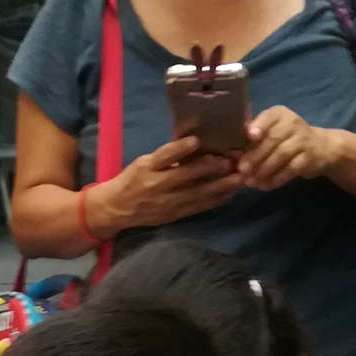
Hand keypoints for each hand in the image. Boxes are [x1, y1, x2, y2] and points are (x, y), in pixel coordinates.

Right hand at [94, 134, 240, 233]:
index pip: (164, 156)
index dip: (179, 148)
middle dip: (210, 168)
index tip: (197, 140)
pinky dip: (214, 200)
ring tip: (238, 178)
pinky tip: (229, 194)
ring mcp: (166, 203)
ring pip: (196, 194)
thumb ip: (166, 157)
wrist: (117, 208)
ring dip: (220, 186)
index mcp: (147, 168)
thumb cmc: (133, 180)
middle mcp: (157, 186)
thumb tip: (195, 144)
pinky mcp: (173, 215)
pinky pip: (197, 207)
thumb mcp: (144, 163)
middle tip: (231, 160)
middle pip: (185, 176)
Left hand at [240, 106, 342, 192]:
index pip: (268, 117)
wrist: (321, 147)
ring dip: (264, 170)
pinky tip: (265, 186)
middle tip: (242, 170)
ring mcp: (303, 140)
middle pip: (272, 139)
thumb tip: (231, 150)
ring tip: (251, 182)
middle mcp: (293, 123)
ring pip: (281, 155)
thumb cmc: (286, 139)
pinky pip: (291, 169)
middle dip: (255, 156)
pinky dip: (277, 179)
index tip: (250, 136)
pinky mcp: (310, 158)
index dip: (259, 126)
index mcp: (279, 114)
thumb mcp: (272, 131)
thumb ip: (253, 138)